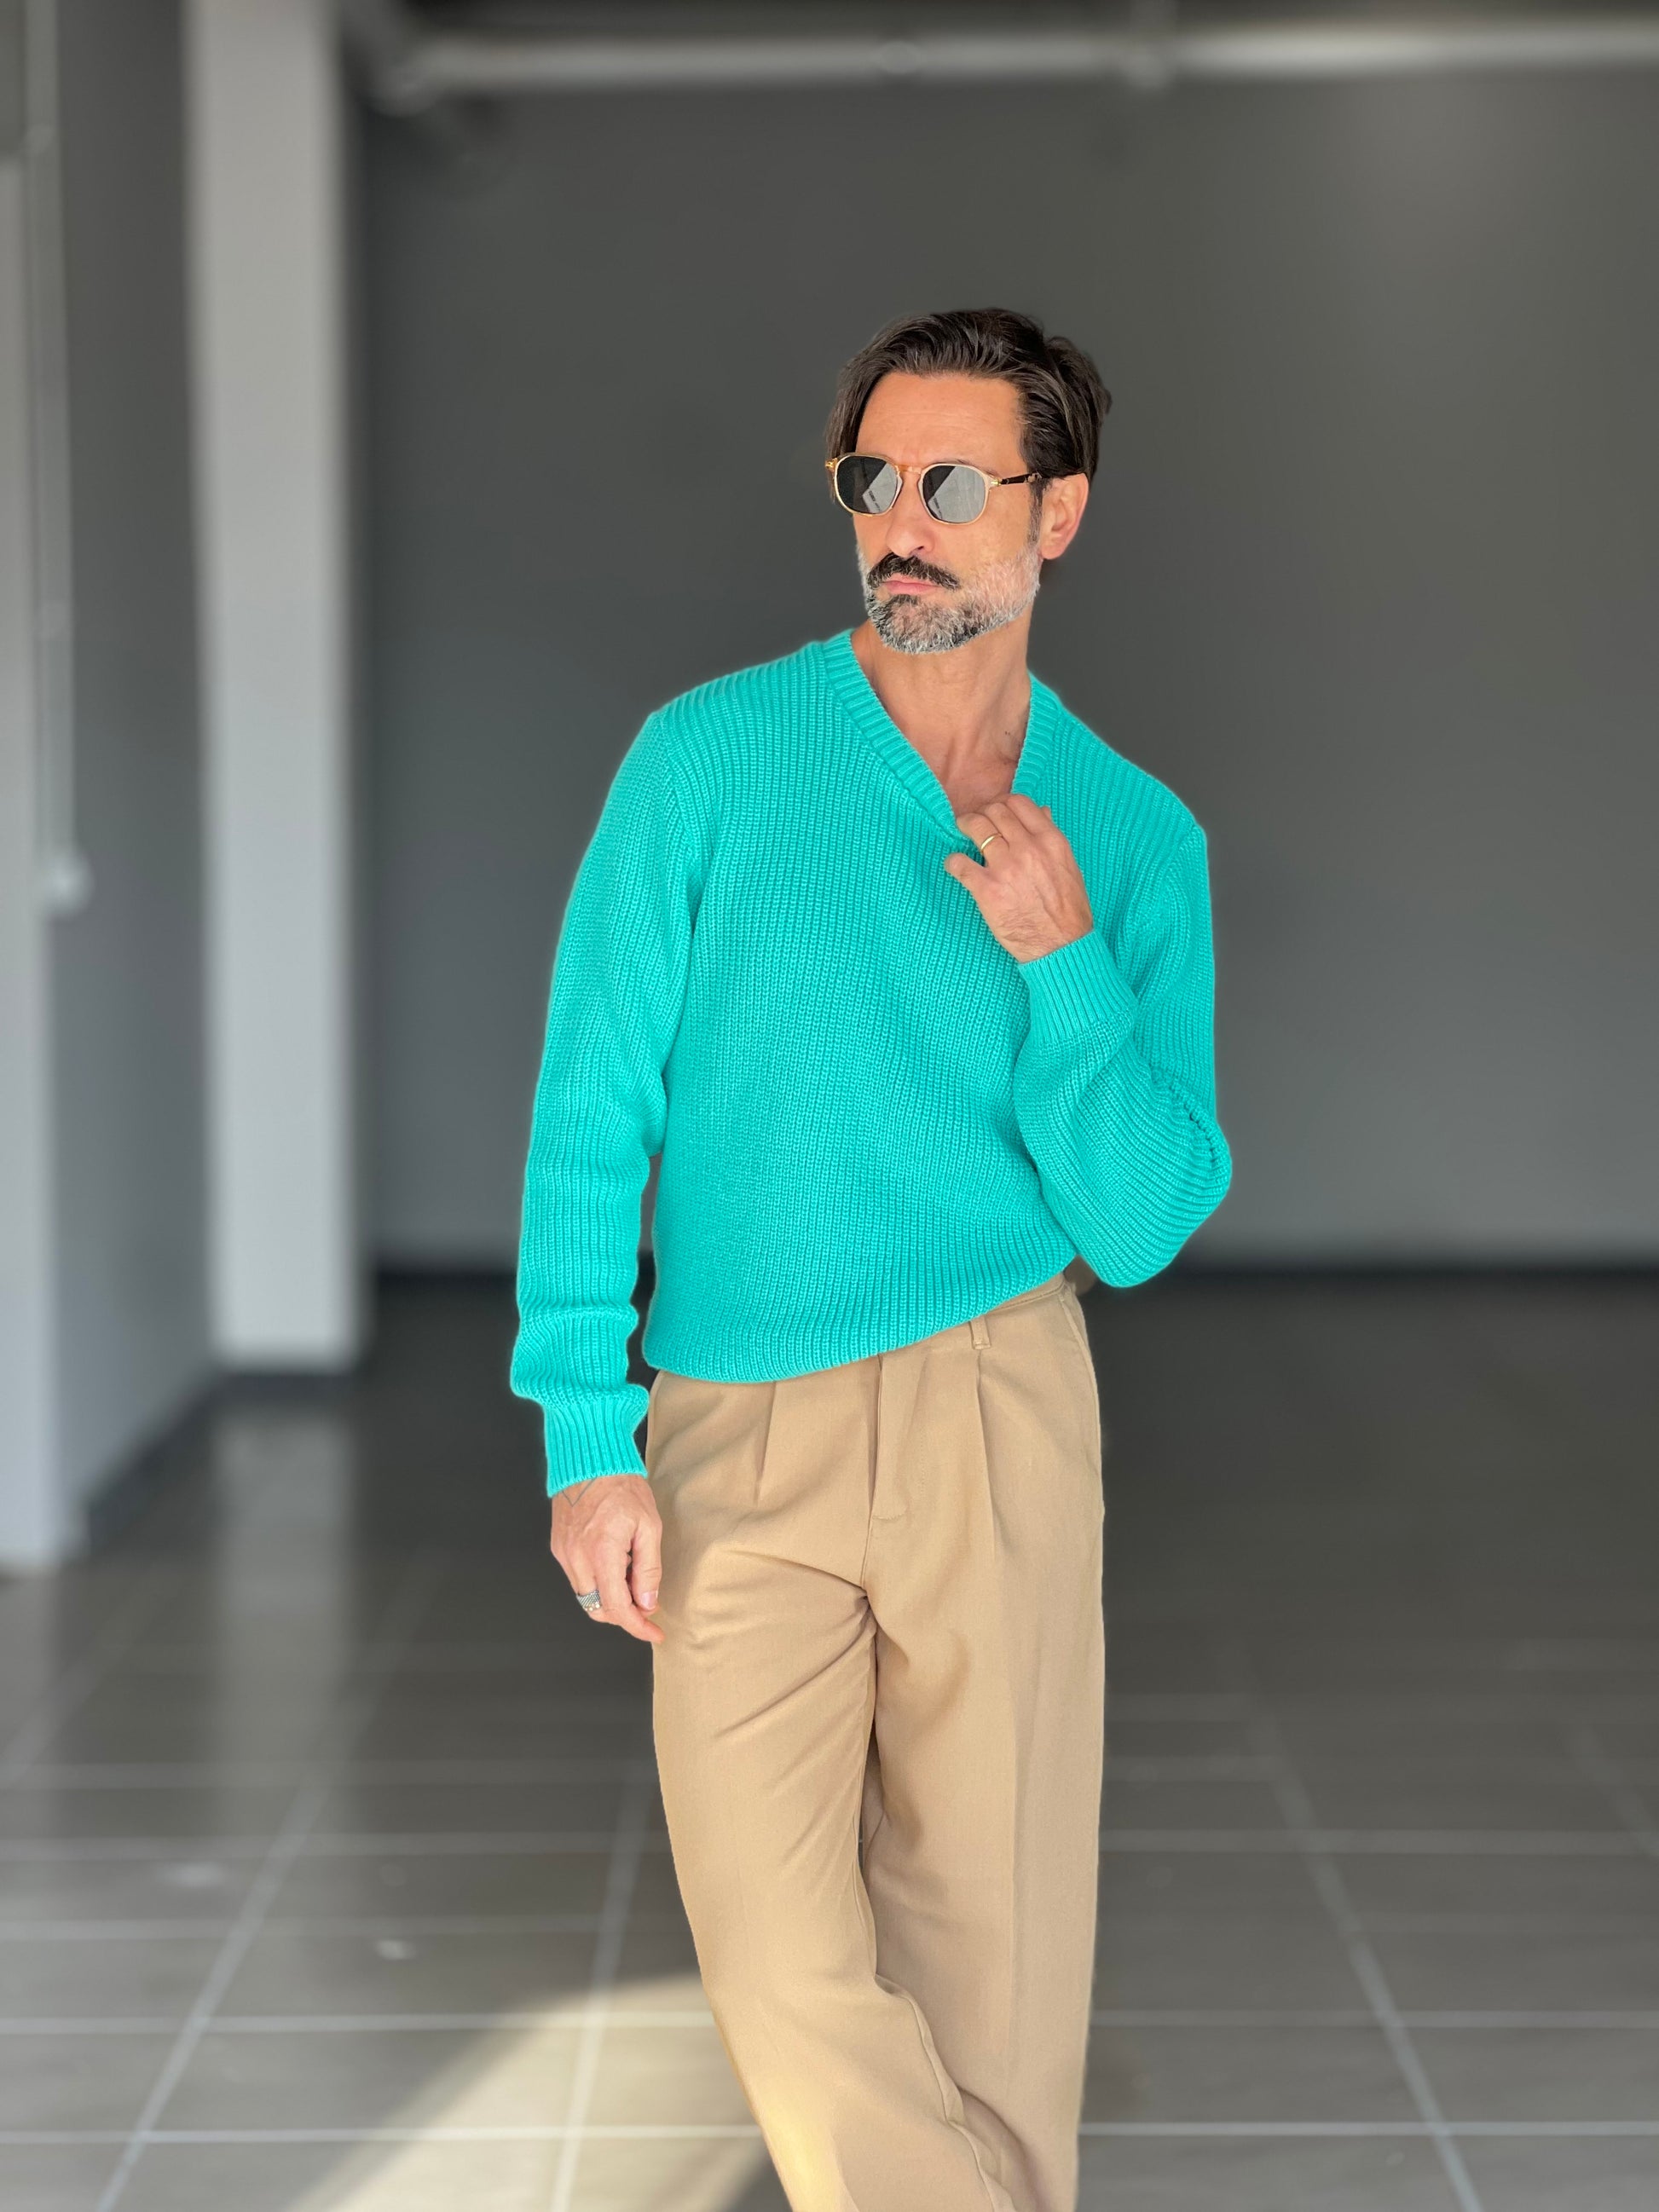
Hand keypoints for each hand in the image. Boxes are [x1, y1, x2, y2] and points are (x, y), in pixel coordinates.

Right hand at [551, 1473, 663, 1643]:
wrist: (589, 1458)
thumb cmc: (622, 1486)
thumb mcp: (648, 1526)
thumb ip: (648, 1568)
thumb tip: (648, 1603)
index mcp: (602, 1553)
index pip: (617, 1608)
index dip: (637, 1626)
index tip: (653, 1632)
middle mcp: (577, 1558)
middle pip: (598, 1609)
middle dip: (624, 1614)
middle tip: (646, 1603)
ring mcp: (564, 1553)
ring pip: (586, 1596)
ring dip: (609, 1598)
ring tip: (631, 1576)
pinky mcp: (558, 1547)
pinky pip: (577, 1578)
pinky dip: (596, 1582)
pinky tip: (613, 1564)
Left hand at [943, 793, 1093, 963]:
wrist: (1061, 945)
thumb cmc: (1069, 910)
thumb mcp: (1069, 867)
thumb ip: (1052, 838)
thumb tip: (1043, 811)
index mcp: (1051, 841)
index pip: (1019, 802)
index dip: (1002, 802)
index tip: (995, 811)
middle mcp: (1028, 848)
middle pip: (995, 811)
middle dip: (982, 812)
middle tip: (975, 821)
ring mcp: (1006, 868)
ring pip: (976, 827)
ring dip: (965, 825)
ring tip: (962, 831)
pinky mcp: (987, 889)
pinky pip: (959, 863)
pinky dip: (953, 861)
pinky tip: (955, 865)